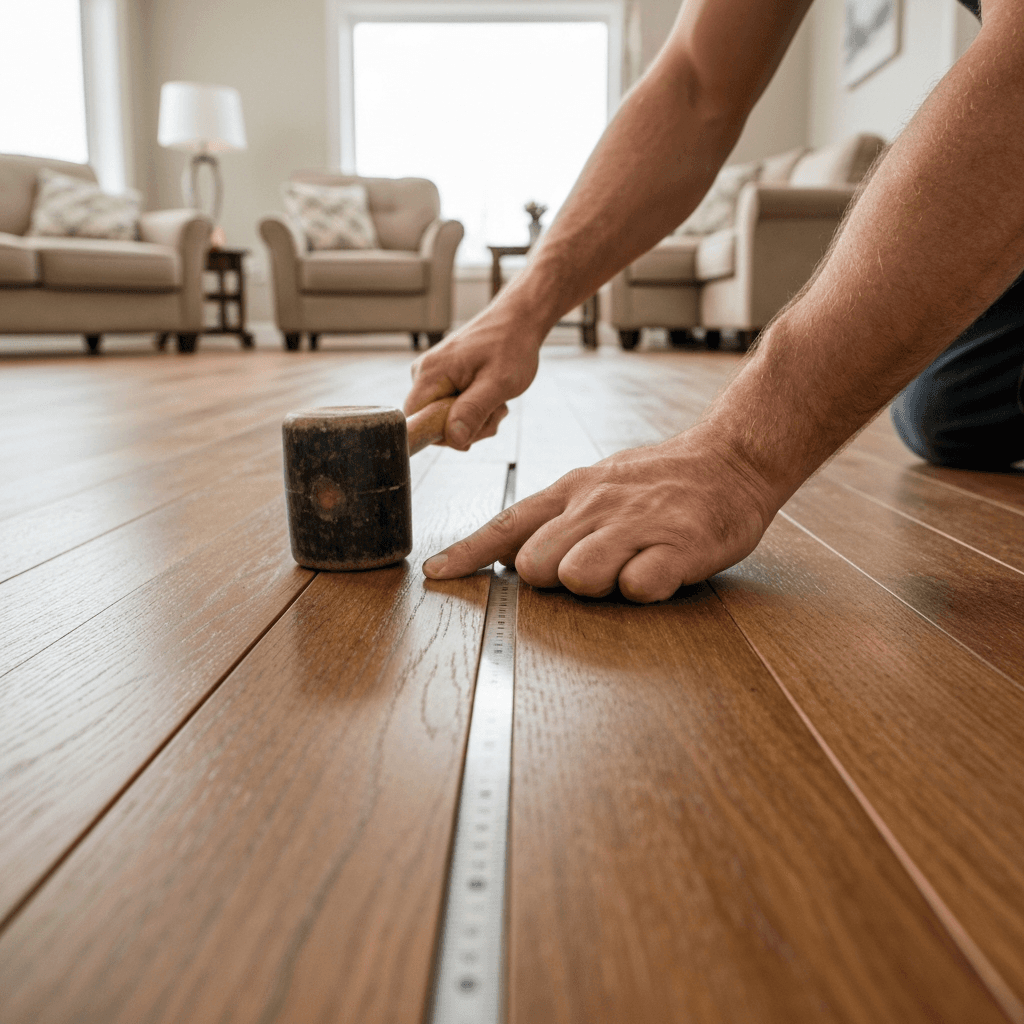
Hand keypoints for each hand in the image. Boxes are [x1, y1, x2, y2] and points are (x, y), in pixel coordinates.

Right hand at [404, 306, 543, 448]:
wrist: (519, 321)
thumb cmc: (511, 345)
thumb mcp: (498, 384)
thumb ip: (473, 412)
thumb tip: (453, 439)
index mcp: (430, 373)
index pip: (416, 422)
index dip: (442, 435)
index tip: (473, 428)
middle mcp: (424, 374)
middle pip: (433, 423)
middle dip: (467, 428)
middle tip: (495, 412)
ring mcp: (433, 377)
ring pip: (446, 419)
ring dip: (476, 419)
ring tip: (497, 401)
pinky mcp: (444, 379)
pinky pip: (453, 409)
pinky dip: (475, 410)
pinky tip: (491, 397)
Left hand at [421, 427, 779, 602]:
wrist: (732, 458)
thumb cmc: (659, 481)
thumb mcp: (596, 484)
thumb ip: (554, 518)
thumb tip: (508, 554)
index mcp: (572, 490)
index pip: (506, 523)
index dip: (468, 553)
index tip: (435, 574)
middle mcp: (595, 505)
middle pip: (536, 564)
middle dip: (553, 579)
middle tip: (592, 565)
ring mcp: (636, 524)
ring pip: (578, 576)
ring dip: (597, 585)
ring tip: (629, 565)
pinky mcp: (678, 546)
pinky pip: (637, 586)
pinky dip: (642, 589)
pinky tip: (658, 571)